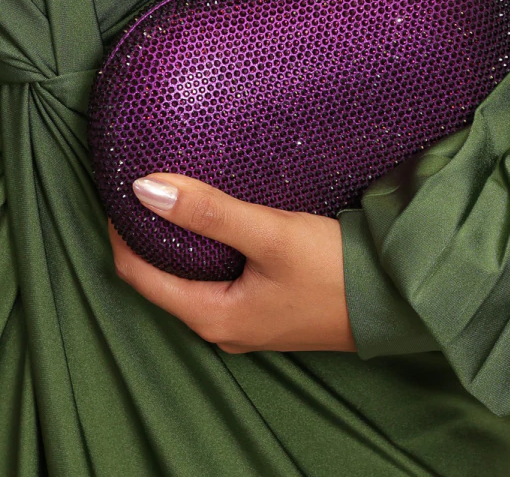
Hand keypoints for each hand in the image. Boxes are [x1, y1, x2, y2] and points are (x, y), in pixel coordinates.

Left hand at [109, 173, 355, 353]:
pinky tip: (212, 219)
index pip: (137, 275)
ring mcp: (243, 322)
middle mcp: (221, 328)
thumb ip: (208, 212)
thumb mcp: (269, 232)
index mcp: (213, 317)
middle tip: (140, 181)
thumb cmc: (334, 270)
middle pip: (158, 278)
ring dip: (174, 240)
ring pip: (187, 278)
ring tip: (170, 192)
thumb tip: (145, 189)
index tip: (116, 185)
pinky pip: (215, 278)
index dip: (119, 230)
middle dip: (144, 232)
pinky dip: (203, 248)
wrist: (394, 300)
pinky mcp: (264, 309)